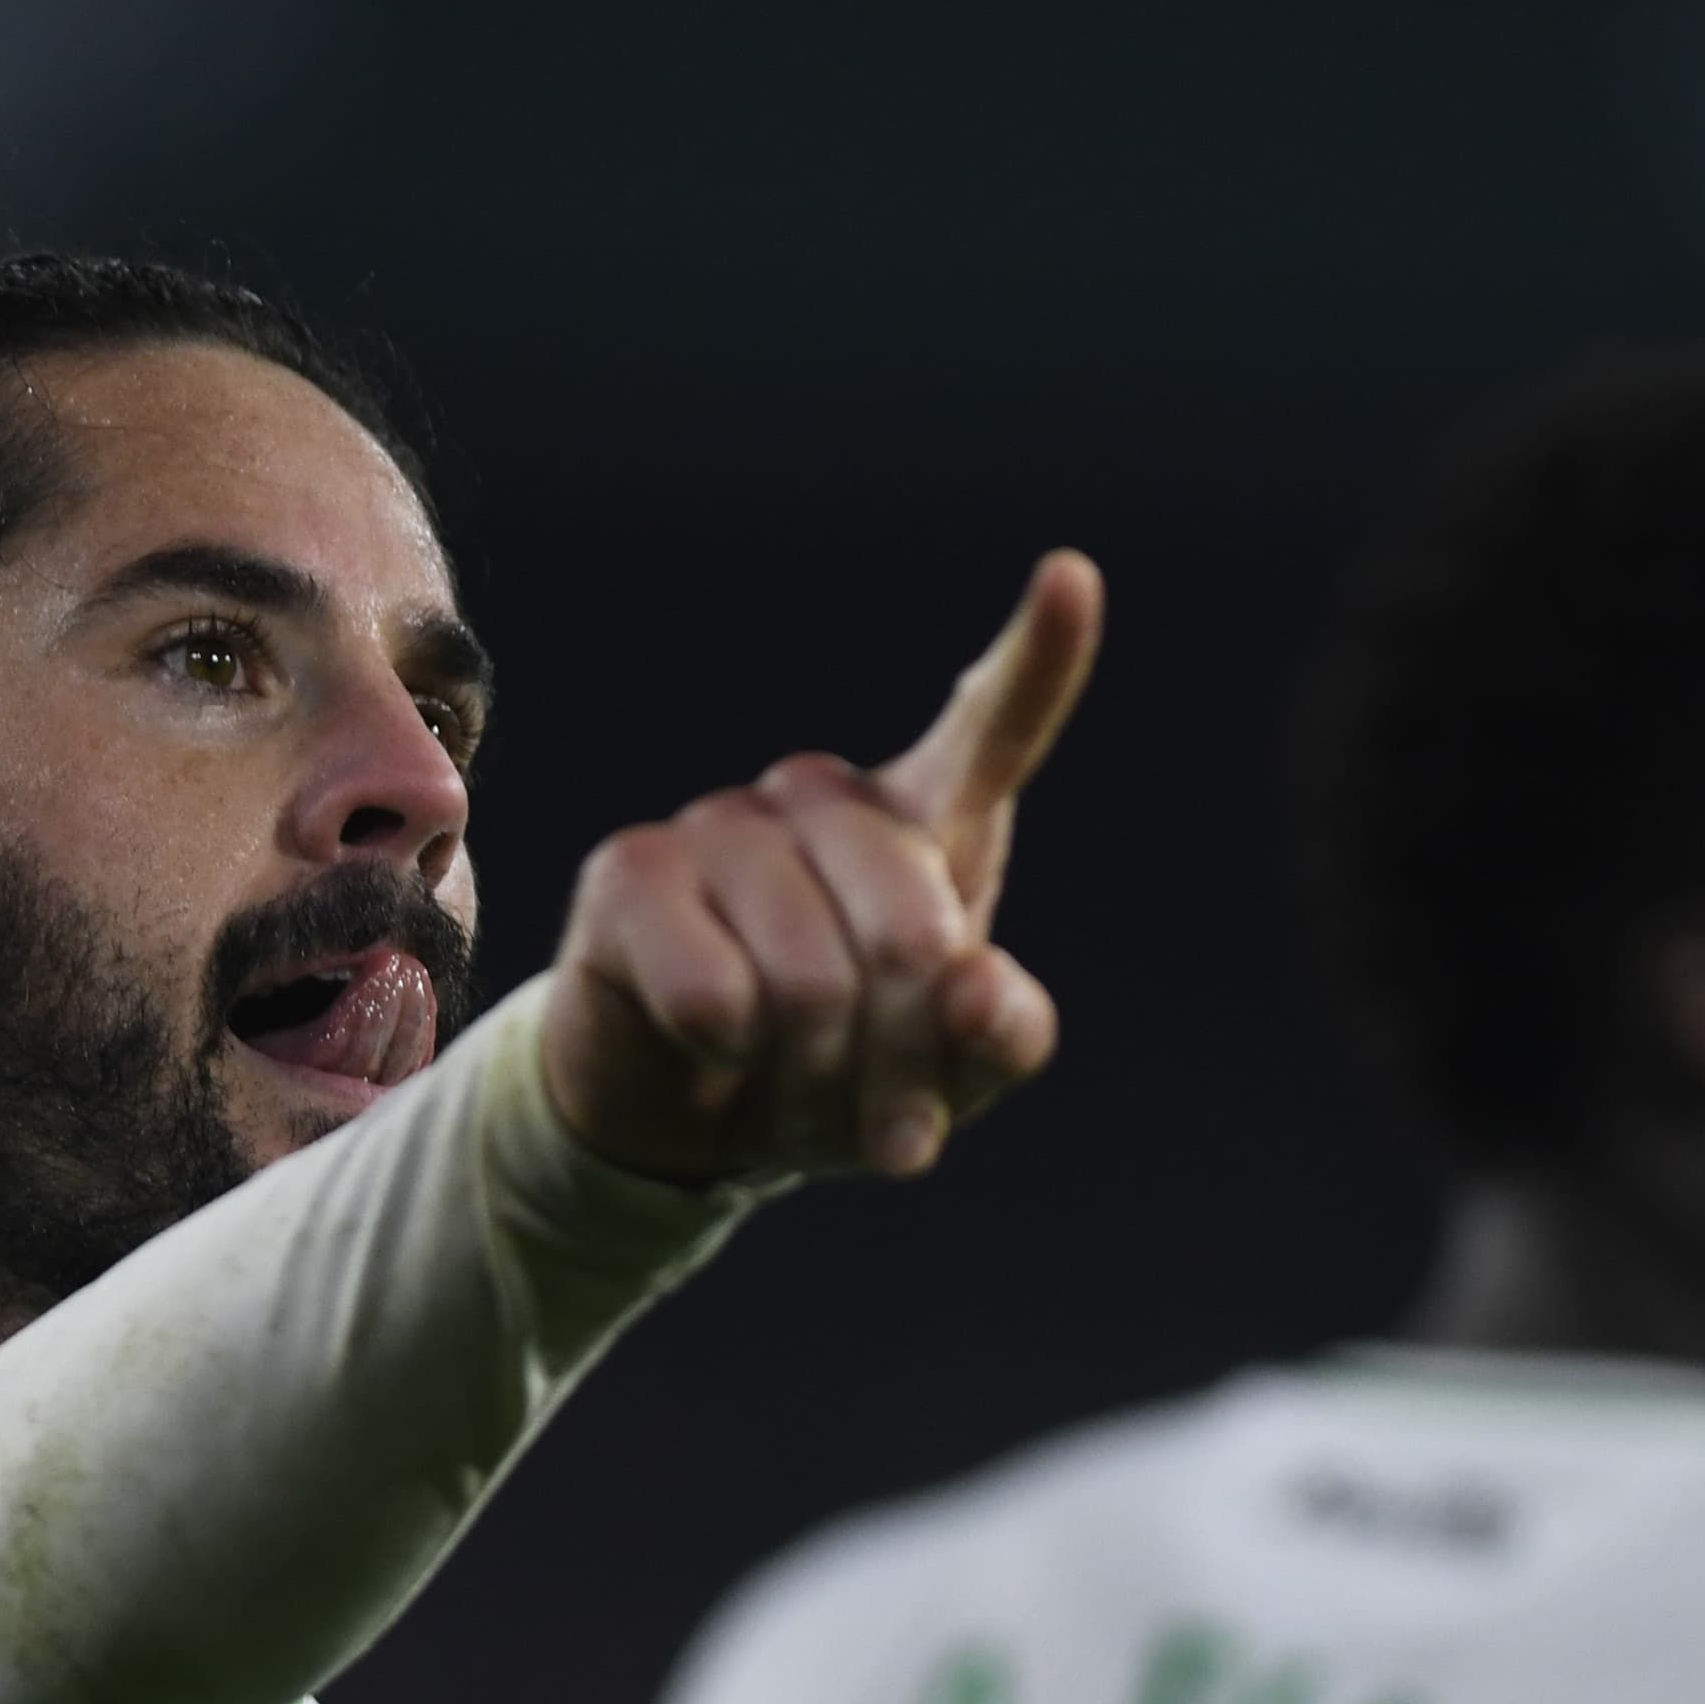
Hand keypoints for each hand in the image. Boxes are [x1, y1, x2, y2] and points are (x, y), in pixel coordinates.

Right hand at [542, 550, 1100, 1185]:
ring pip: (808, 979)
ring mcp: (723, 823)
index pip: (992, 728)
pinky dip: (725, 1057)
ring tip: (797, 1096)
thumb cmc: (841, 1076)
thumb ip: (1000, 1038)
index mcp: (923, 824)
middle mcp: (823, 799)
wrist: (687, 1120)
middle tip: (888, 1125)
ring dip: (815, 1080)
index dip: (1040, 658)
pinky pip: (713, 991)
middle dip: (901, 1059)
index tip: (1074, 578)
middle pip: (909, 934)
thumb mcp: (948, 1081)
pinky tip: (713, 1051)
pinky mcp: (630, 871)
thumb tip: (975, 988)